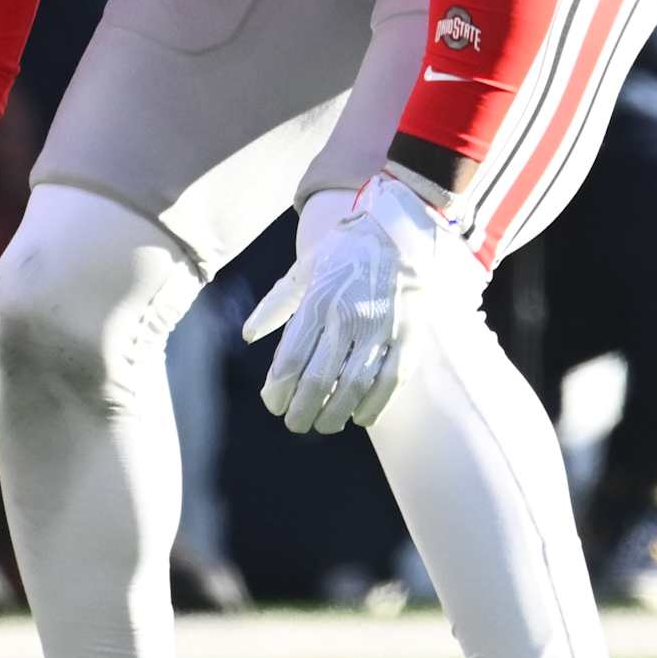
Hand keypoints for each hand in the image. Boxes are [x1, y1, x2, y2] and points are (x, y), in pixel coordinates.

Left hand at [240, 173, 479, 434]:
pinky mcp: (407, 338)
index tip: (272, 403)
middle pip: (320, 380)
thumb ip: (275, 305)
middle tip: (294, 423)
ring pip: (354, 387)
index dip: (278, 391)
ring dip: (335, 415)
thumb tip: (249, 336)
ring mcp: (381, 330)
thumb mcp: (303, 269)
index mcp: (318, 301)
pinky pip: (390, 383)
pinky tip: (359, 417)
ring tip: (323, 424)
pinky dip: (373, 407)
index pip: (291, 359)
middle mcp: (348, 318)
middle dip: (302, 411)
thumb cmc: (345, 253)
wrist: (400, 233)